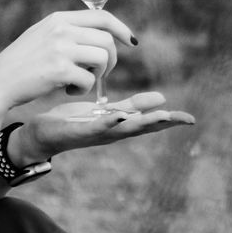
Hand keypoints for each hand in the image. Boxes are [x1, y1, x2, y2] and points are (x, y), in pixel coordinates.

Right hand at [0, 10, 135, 109]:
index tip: (131, 42)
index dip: (121, 28)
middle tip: (100, 74)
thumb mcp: (42, 36)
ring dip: (97, 75)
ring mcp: (60, 48)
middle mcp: (61, 29)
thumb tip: (100, 33)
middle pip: (107, 40)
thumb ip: (67, 31)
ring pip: (102, 58)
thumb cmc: (21, 64)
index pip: (102, 16)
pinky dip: (83, 89)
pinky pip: (89, 79)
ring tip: (79, 82)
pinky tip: (67, 90)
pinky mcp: (59, 69)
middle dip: (111, 60)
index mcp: (58, 18)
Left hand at [14, 91, 195, 161]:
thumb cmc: (75, 123)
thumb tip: (163, 98)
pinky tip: (119, 116)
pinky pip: (96, 127)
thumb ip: (133, 106)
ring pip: (123, 129)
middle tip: (183, 119)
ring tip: (161, 115)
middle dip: (162, 124)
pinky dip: (109, 123)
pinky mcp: (78, 131)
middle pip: (141, 128)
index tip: (190, 120)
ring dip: (142, 123)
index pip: (149, 123)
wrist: (41, 135)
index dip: (170, 122)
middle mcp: (112, 133)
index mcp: (120, 126)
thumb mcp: (109, 113)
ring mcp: (96, 134)